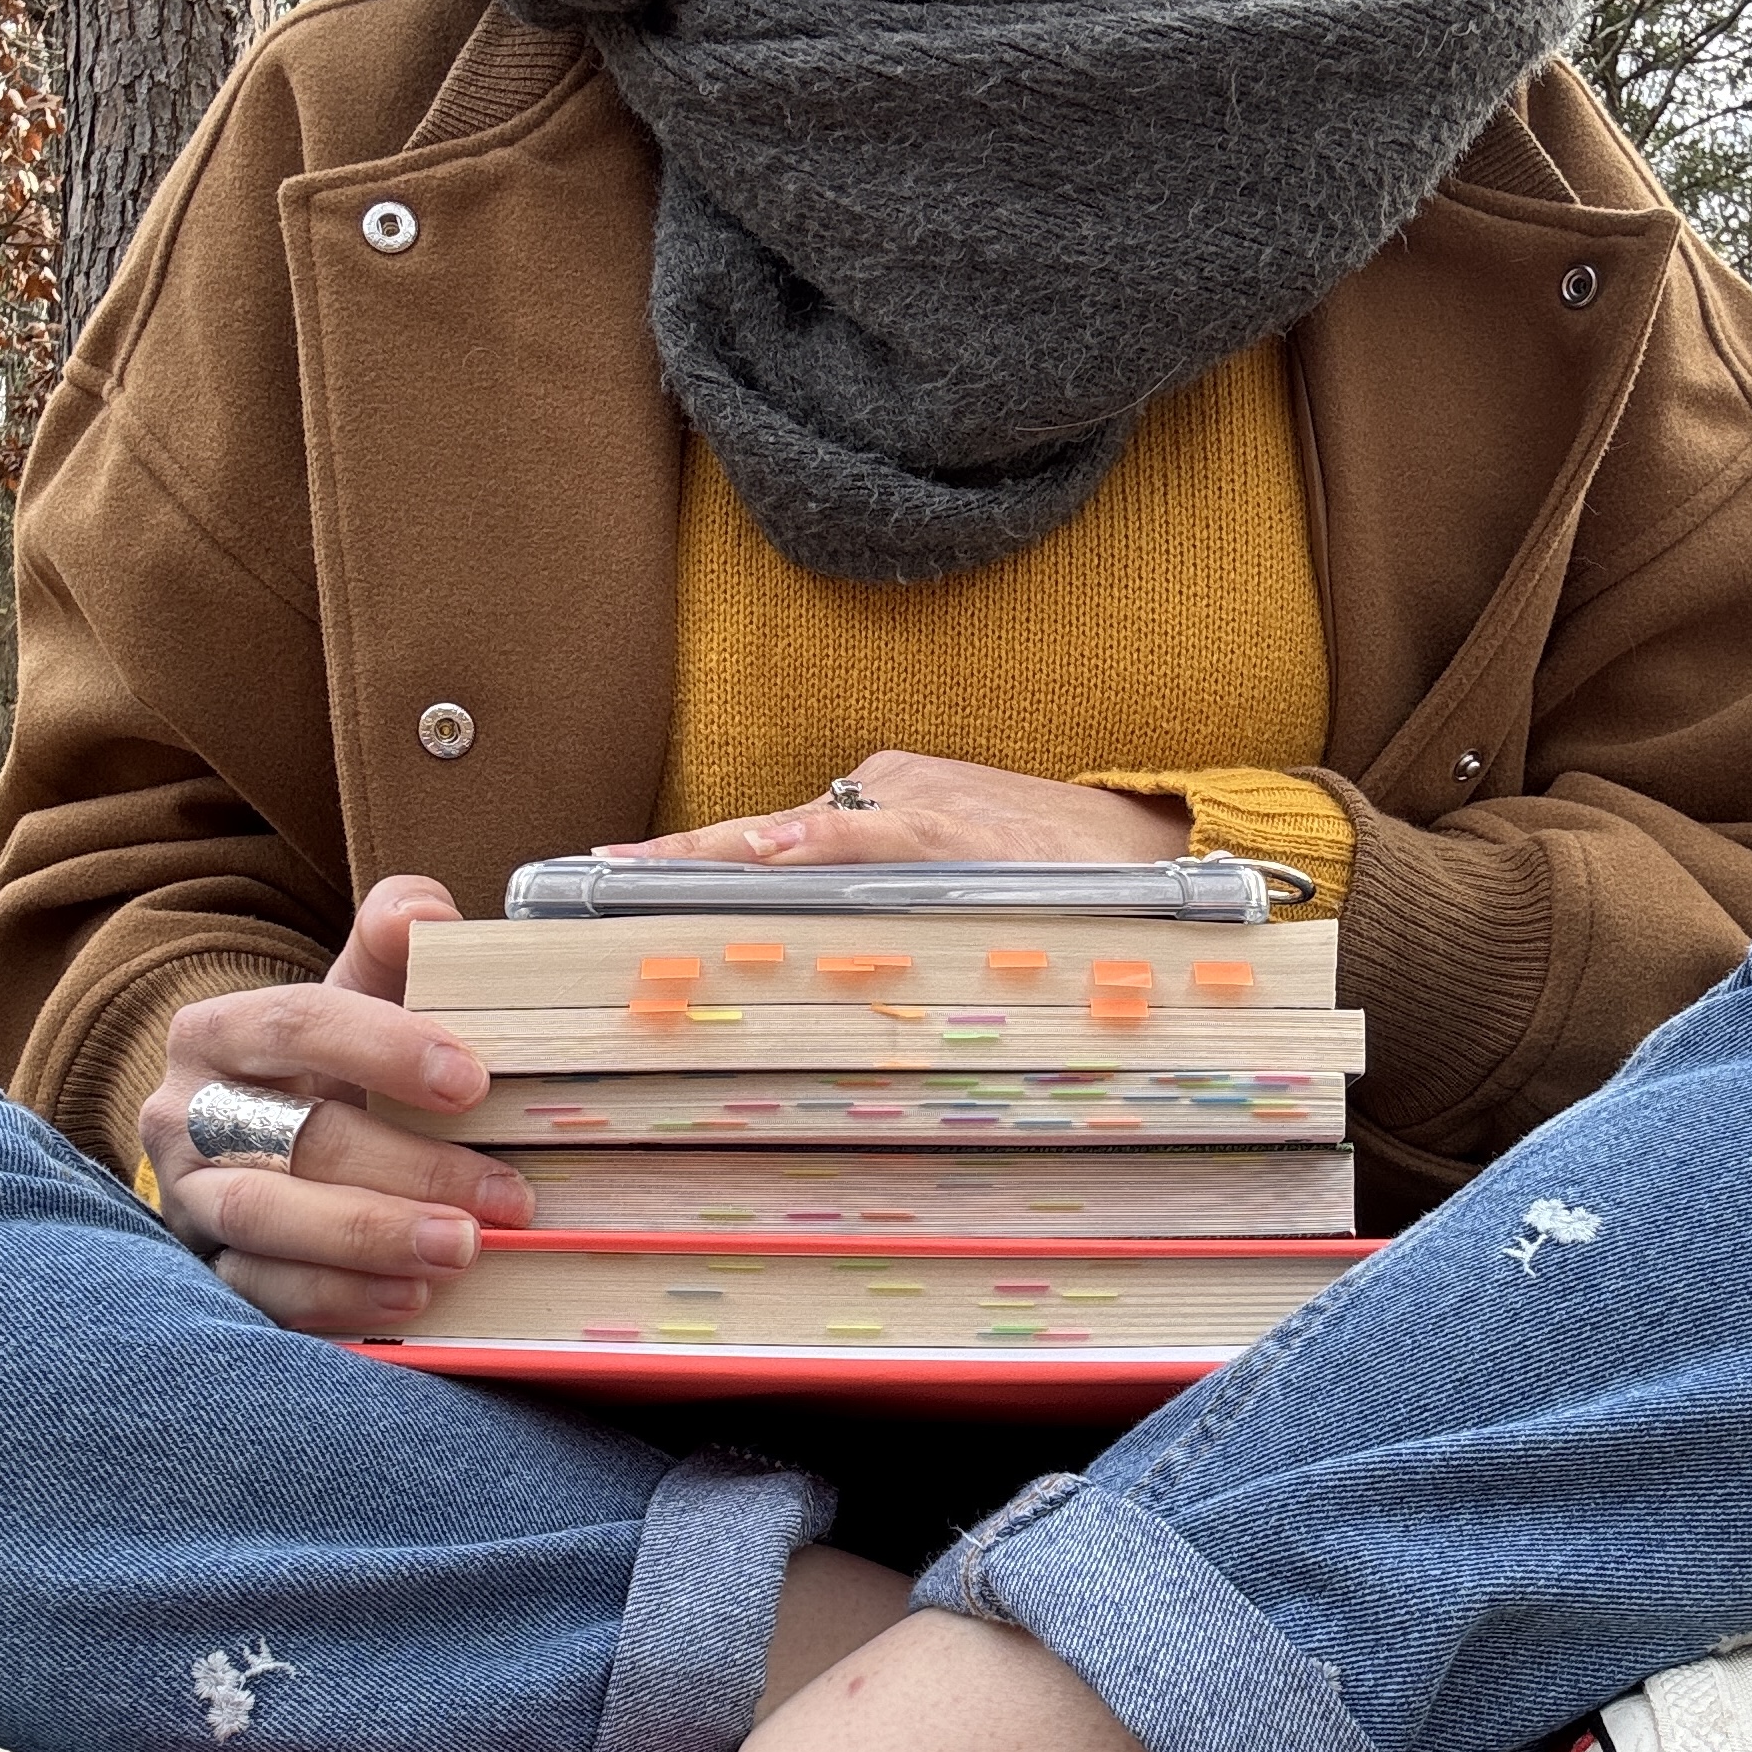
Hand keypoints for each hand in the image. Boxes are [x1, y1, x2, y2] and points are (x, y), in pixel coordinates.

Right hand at [141, 874, 533, 1336]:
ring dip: (371, 1239)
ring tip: (463, 1249)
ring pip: (266, 1220)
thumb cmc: (330, 1070)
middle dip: (409, 1169)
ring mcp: (190, 1200)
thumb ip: (392, 946)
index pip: (295, 1024)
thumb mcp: (358, 1000)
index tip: (473, 1082)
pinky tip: (414, 1296)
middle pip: (293, 1139)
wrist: (262, 1151)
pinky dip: (341, 1297)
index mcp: (220, 1033)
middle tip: (508, 1195)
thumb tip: (425, 911)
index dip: (383, 1049)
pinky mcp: (207, 1272)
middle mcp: (187, 1116)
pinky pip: (263, 1293)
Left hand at [601, 753, 1191, 866]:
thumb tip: (817, 958)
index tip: (605, 881)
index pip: (761, 842)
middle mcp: (881, 793)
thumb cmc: (1055, 875)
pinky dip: (821, 844)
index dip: (683, 863)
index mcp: (875, 808)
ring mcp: (912, 805)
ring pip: (796, 834)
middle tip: (595, 877)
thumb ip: (882, 901)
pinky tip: (770, 853)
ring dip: (716, 858)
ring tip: (642, 872)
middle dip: (673, 861)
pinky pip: (872, 835)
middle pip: (756, 836)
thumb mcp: (955, 885)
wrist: (1156, 847)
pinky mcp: (951, 827)